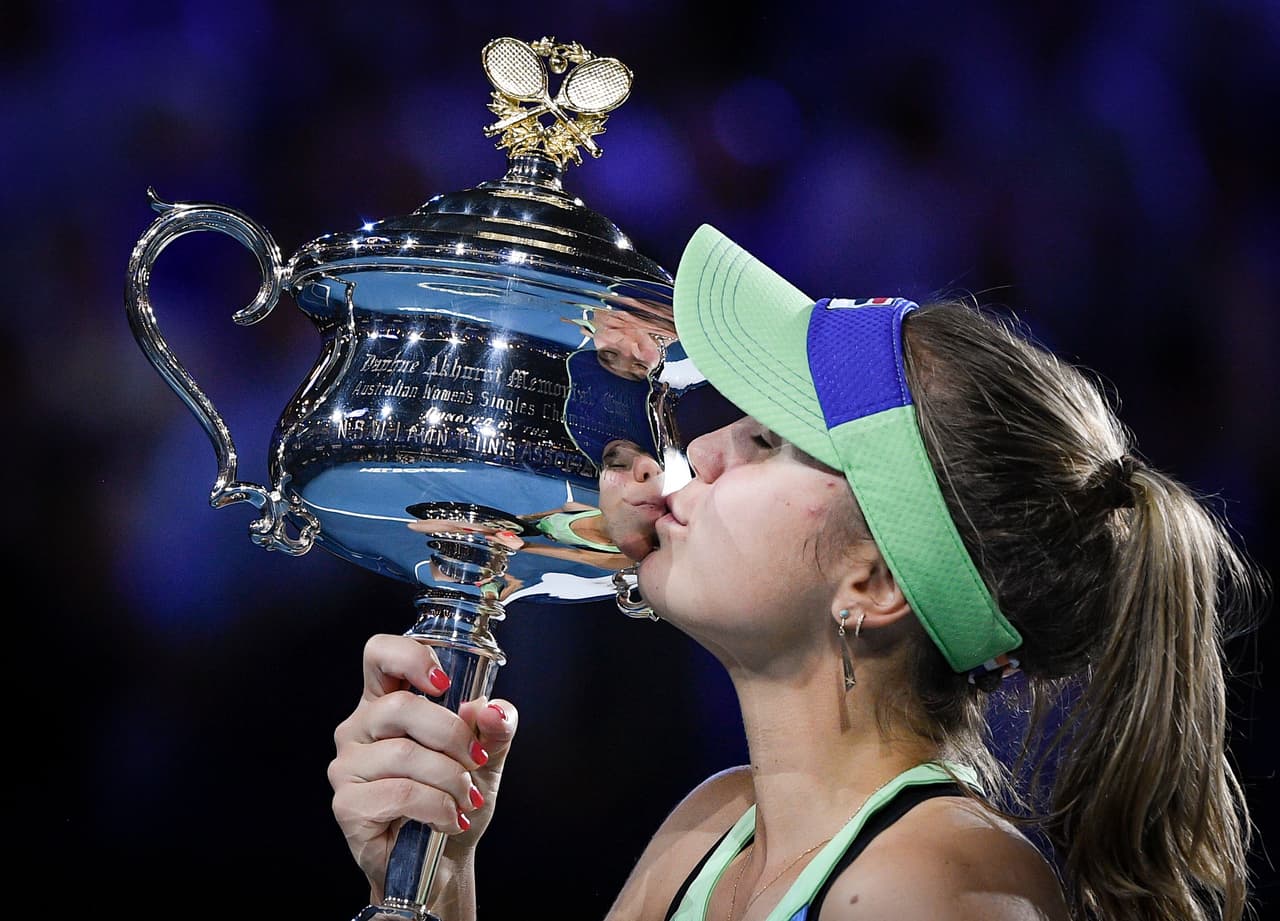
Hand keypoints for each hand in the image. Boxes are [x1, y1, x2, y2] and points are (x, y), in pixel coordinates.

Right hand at [328, 633, 518, 899]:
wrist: (443, 860)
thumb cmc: (455, 798)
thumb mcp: (486, 755)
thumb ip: (495, 726)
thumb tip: (491, 711)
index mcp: (387, 701)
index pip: (379, 653)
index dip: (411, 657)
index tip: (445, 683)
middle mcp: (359, 728)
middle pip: (401, 707)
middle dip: (452, 735)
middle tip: (476, 761)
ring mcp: (347, 766)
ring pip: (405, 754)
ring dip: (450, 778)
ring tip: (464, 798)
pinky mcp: (347, 804)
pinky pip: (399, 793)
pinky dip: (436, 806)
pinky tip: (447, 818)